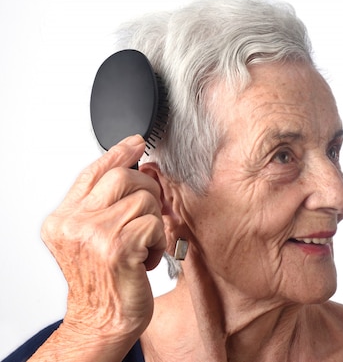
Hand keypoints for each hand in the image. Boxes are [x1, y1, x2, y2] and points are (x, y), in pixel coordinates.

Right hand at [38, 134, 165, 356]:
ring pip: (144, 199)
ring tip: (142, 244)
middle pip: (123, 177)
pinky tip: (146, 257)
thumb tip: (132, 167)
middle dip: (147, 191)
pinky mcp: (119, 247)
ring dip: (153, 222)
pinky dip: (158, 240)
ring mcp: (95, 235)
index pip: (92, 171)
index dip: (118, 153)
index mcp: (62, 219)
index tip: (136, 143)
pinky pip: (154, 222)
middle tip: (148, 215)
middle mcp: (74, 224)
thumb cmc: (101, 281)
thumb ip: (101, 205)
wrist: (101, 321)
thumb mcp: (89, 239)